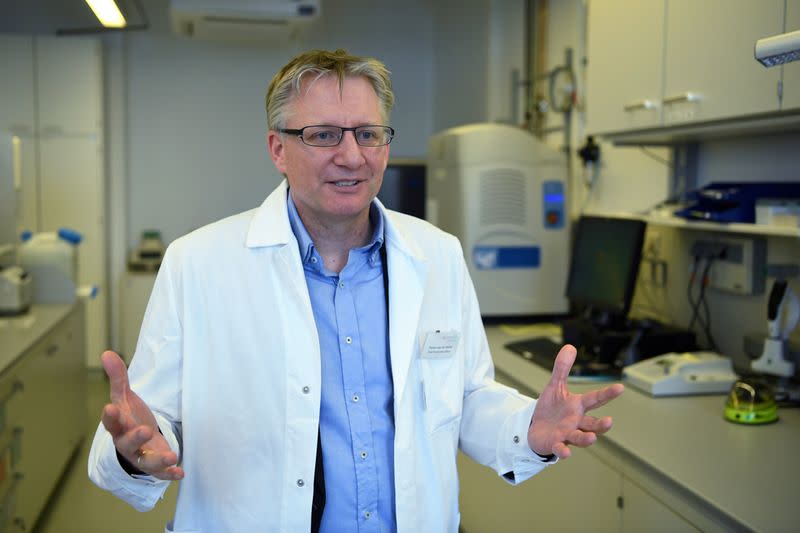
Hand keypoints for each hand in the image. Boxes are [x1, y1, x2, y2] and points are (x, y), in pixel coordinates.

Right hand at [100, 351, 183, 480]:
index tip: (110, 407)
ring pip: (146, 461)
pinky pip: (160, 473)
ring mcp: (140, 456)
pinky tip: (180, 472)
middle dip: (135, 437)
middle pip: (127, 442)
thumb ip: (118, 377)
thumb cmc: (129, 417)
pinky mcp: (154, 464)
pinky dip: (169, 473)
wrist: (136, 441)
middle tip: (144, 430)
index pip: (111, 421)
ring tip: (171, 456)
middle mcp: (127, 443)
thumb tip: (106, 353)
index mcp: (118, 425)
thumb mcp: (124, 396)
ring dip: (158, 460)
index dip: (110, 416)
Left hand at [527, 344, 623, 458]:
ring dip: (586, 439)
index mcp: (578, 406)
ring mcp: (566, 434)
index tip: (620, 387)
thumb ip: (563, 368)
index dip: (607, 394)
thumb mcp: (555, 386)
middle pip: (592, 424)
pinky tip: (566, 452)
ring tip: (592, 438)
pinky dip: (563, 451)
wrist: (535, 427)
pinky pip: (560, 449)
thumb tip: (570, 346)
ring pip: (579, 438)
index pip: (595, 398)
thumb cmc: (550, 408)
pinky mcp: (555, 444)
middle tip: (609, 421)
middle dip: (601, 425)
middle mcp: (576, 422)